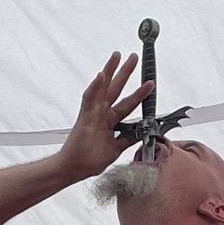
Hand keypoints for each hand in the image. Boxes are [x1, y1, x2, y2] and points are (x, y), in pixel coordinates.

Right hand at [59, 54, 151, 181]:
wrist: (73, 168)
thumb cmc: (89, 160)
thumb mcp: (116, 149)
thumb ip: (128, 139)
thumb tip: (143, 133)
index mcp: (109, 121)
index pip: (127, 103)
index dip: (139, 94)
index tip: (150, 83)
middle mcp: (101, 113)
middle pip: (116, 88)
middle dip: (125, 72)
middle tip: (133, 57)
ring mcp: (92, 113)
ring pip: (103, 87)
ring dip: (110, 71)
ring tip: (116, 55)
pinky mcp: (84, 117)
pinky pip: (89, 99)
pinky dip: (95, 86)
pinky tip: (101, 75)